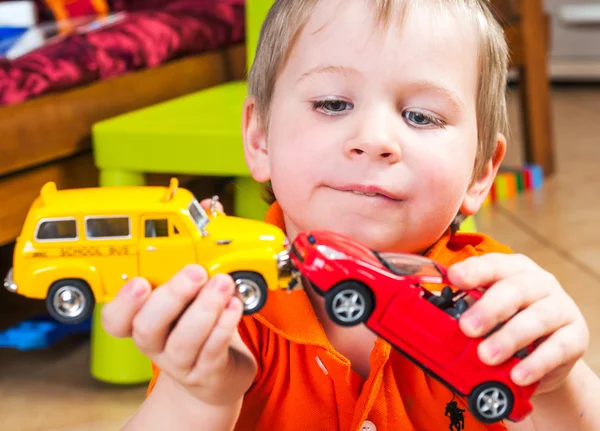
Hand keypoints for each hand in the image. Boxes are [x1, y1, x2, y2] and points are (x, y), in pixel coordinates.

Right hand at [102, 196, 255, 405]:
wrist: (218, 371)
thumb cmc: (198, 319)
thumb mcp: (189, 289)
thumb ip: (191, 252)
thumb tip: (207, 204)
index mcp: (141, 321)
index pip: (115, 319)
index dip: (122, 303)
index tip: (140, 282)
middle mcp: (154, 343)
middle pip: (147, 327)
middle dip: (171, 297)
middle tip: (196, 272)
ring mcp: (180, 362)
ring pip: (183, 341)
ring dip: (205, 310)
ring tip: (223, 284)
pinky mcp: (207, 373)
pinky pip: (212, 352)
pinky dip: (224, 327)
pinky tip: (235, 306)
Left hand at [448, 253, 588, 394]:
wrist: (545, 358)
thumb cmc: (506, 326)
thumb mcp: (486, 315)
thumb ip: (465, 312)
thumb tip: (431, 321)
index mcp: (512, 269)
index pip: (492, 264)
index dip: (474, 270)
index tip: (455, 278)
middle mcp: (539, 282)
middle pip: (514, 290)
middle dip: (488, 309)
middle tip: (466, 328)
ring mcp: (560, 307)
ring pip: (536, 318)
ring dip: (509, 338)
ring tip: (486, 356)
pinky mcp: (576, 336)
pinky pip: (557, 348)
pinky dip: (536, 363)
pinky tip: (517, 374)